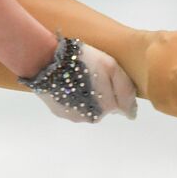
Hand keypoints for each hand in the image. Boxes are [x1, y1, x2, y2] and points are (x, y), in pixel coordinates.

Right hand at [18, 36, 138, 123]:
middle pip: (105, 106)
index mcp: (106, 107)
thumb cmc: (82, 60)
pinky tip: (69, 83)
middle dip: (103, 93)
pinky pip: (74, 107)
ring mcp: (74, 117)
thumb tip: (130, 115)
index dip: (115, 87)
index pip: (121, 104)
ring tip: (79, 77)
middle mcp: (91, 117)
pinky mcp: (59, 113)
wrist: (45, 61)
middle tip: (92, 74)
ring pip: (89, 108)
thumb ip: (125, 90)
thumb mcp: (110, 66)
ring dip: (88, 95)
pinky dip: (74, 97)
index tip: (106, 75)